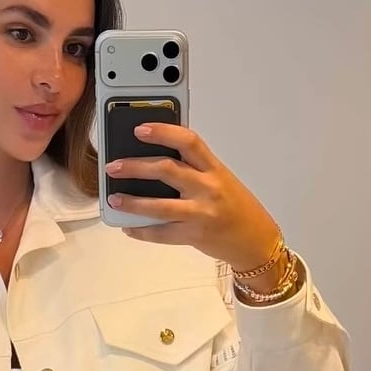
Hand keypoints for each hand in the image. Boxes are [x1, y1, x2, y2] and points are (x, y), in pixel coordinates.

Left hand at [104, 122, 279, 270]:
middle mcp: (208, 187)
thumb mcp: (220, 180)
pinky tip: (128, 227)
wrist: (256, 240)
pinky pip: (161, 234)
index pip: (188, 141)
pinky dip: (142, 231)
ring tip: (114, 198)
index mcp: (214, 168)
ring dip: (132, 202)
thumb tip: (155, 161)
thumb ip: (194, 169)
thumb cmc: (236, 208)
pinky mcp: (194, 236)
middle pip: (167, 170)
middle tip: (113, 166)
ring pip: (160, 206)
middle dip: (135, 167)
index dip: (163, 132)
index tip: (141, 129)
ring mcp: (201, 213)